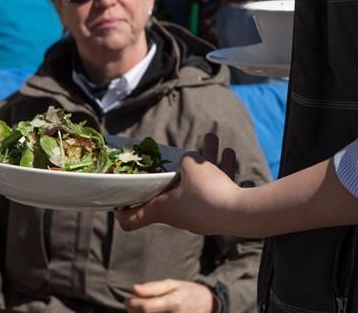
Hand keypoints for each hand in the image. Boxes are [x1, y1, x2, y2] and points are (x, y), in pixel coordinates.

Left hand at [116, 133, 239, 235]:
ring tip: (211, 138)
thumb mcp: (190, 166)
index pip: (131, 220)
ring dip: (205, 162)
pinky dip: (221, 170)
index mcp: (162, 209)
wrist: (240, 213)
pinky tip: (228, 152)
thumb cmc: (207, 191)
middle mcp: (179, 215)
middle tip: (172, 157)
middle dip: (173, 171)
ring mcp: (200, 215)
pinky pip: (216, 187)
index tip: (117, 198)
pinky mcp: (219, 211)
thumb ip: (184, 159)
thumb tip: (188, 159)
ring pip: (197, 184)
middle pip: (167, 193)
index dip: (121, 210)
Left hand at [125, 279, 215, 312]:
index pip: (146, 308)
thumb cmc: (188, 291)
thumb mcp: (173, 284)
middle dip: (134, 312)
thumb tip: (134, 289)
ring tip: (143, 309)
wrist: (207, 305)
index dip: (132, 305)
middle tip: (132, 305)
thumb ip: (153, 287)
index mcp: (174, 302)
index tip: (128, 300)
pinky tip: (151, 312)